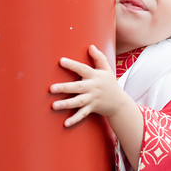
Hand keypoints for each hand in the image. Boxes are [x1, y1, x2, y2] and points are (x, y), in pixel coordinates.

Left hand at [49, 44, 143, 168]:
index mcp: (94, 76)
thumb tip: (91, 46)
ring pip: (78, 102)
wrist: (120, 103)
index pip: (82, 69)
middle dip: (64, 88)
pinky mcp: (92, 109)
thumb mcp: (107, 69)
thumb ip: (99, 58)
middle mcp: (92, 88)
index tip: (61, 61)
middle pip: (77, 87)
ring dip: (66, 104)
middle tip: (51, 88)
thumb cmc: (110, 84)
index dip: (72, 65)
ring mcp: (92, 99)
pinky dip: (74, 119)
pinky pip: (82, 115)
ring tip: (53, 106)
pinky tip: (65, 123)